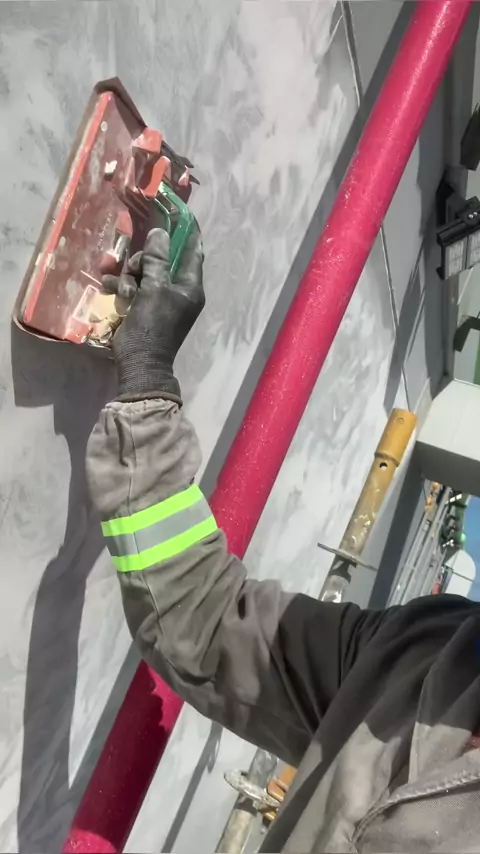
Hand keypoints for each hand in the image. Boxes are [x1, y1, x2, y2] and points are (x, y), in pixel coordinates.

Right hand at [103, 222, 203, 400]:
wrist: (139, 363)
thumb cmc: (152, 326)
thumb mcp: (154, 289)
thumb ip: (156, 259)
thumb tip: (160, 233)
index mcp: (190, 286)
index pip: (193, 250)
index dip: (187, 230)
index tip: (180, 212)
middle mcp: (179, 290)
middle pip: (161, 259)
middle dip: (142, 261)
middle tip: (133, 271)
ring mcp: (161, 299)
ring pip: (143, 271)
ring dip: (128, 276)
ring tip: (122, 291)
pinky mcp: (144, 307)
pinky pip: (133, 287)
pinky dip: (123, 287)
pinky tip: (111, 291)